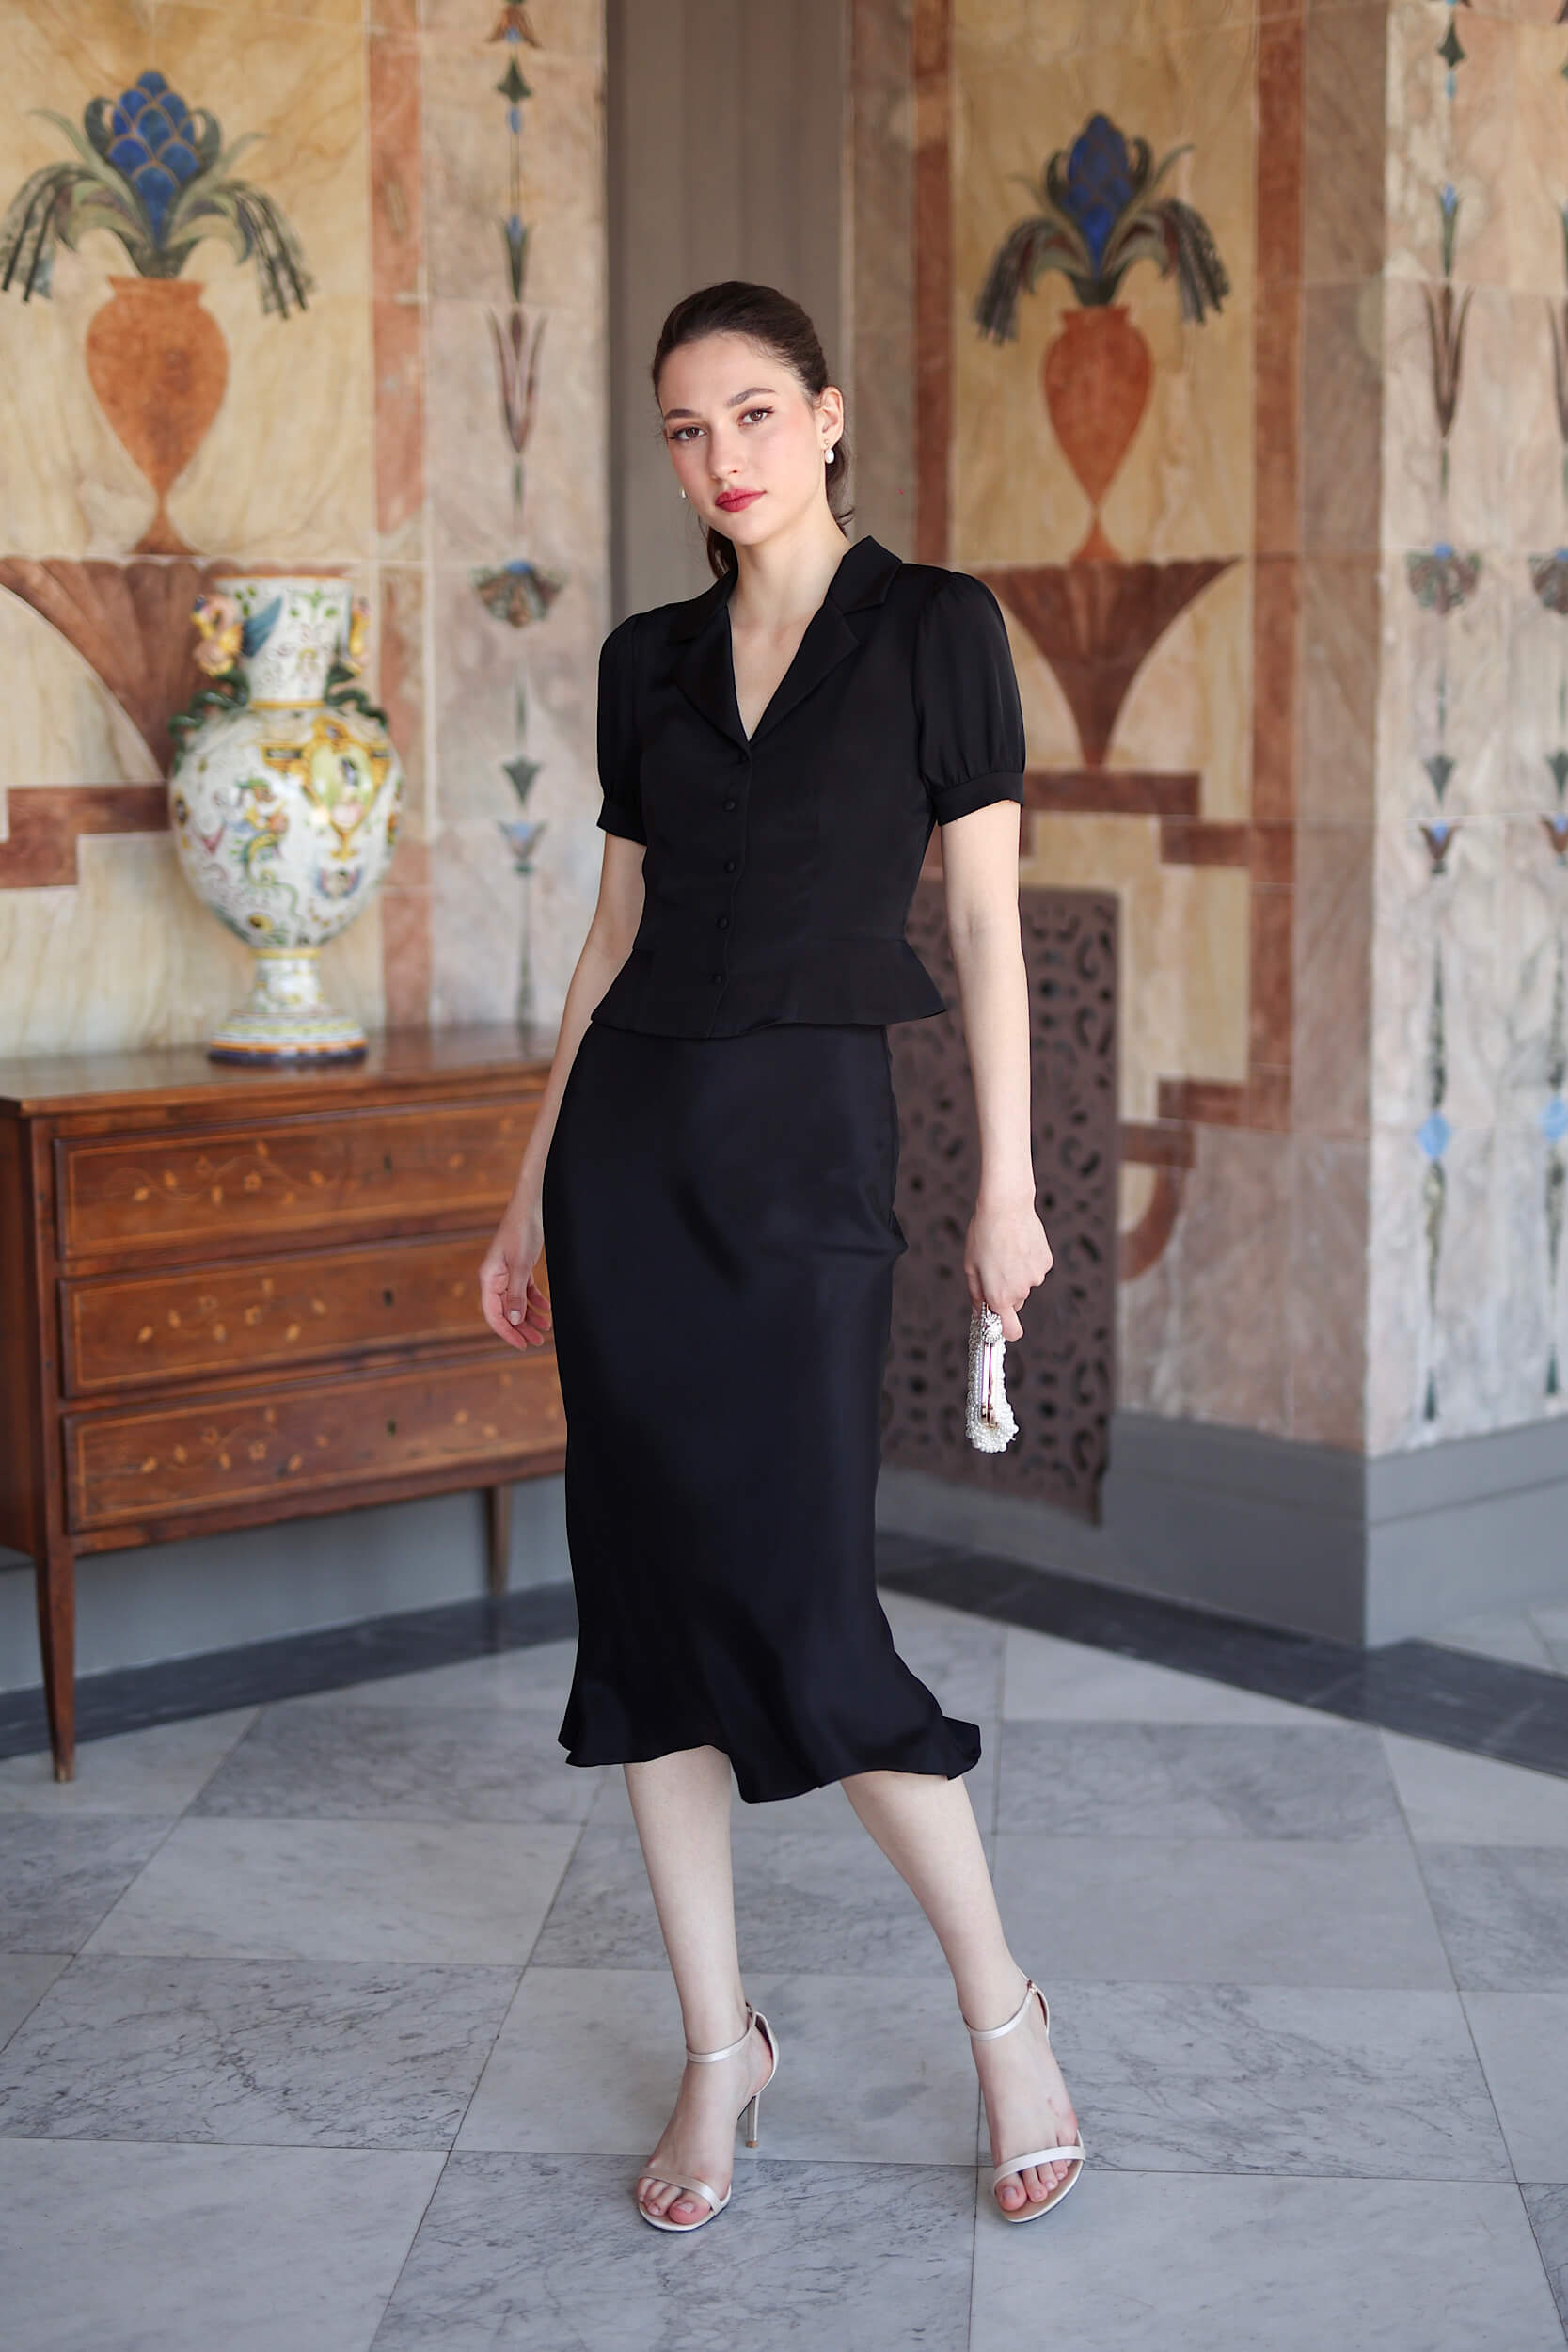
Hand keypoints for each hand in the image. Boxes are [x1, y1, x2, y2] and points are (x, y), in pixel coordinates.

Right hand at [479, 1196, 553, 1352]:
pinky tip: (546, 1308)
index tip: (521, 1344)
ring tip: (545, 1328)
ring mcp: (507, 1274)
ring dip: (530, 1317)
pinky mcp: (519, 1269)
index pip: (493, 1314)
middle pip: (506, 1312)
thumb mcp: (520, 1266)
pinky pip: (525, 1291)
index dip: (506, 1332)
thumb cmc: (521, 1232)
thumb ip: (516, 1294)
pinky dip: (535, 1301)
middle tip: (537, 1342)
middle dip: (521, 1328)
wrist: (530, 1208)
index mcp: (489, 1279)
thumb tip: (512, 1320)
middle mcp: (495, 1279)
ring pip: (516, 1303)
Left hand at [965, 1194, 1052, 1341]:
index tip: (999, 1324)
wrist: (1006, 1206)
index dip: (1005, 1330)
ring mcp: (1036, 1277)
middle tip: (994, 1269)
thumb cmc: (985, 1233)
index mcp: (1000, 1296)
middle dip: (1005, 1293)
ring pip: (1025, 1285)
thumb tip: (979, 1311)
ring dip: (1016, 1275)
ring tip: (1006, 1252)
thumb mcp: (970, 1266)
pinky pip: (1035, 1270)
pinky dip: (1027, 1262)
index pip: (1011, 1331)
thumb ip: (976, 1294)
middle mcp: (1021, 1290)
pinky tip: (1018, 1245)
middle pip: (1015, 1303)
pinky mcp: (1046, 1262)